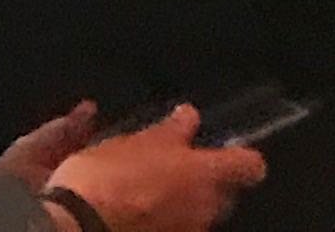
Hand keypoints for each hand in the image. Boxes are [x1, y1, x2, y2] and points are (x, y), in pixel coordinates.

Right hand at [0, 104, 264, 231]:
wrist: (85, 223)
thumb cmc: (112, 175)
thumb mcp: (139, 142)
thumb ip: (172, 130)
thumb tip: (190, 115)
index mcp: (205, 174)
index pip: (250, 165)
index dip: (240, 155)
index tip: (223, 147)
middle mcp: (208, 207)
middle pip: (223, 190)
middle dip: (204, 178)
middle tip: (172, 165)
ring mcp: (191, 229)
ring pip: (198, 210)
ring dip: (181, 199)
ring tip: (148, 188)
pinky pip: (178, 225)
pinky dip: (165, 216)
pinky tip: (139, 209)